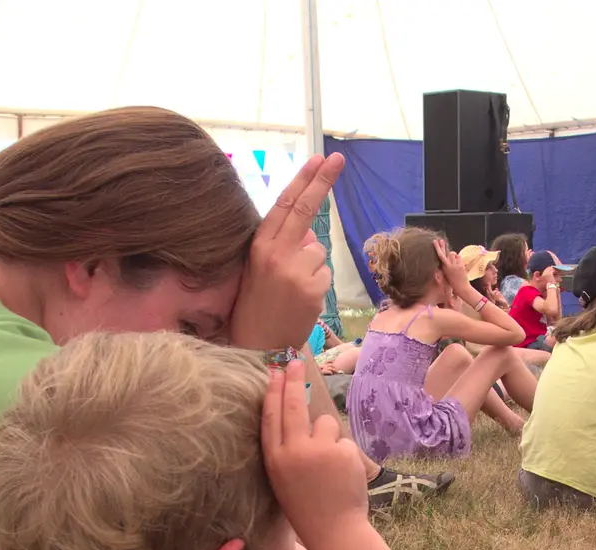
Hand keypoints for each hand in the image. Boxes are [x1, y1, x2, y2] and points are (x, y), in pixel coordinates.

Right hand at [231, 153, 344, 349]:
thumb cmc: (257, 304)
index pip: (285, 204)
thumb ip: (284, 245)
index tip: (318, 159)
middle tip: (338, 158)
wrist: (257, 345)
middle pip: (306, 210)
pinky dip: (318, 285)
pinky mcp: (312, 289)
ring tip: (292, 289)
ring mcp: (295, 271)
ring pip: (319, 251)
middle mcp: (276, 253)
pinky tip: (301, 300)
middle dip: (323, 182)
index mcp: (259, 245)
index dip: (303, 180)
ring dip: (312, 266)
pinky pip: (325, 275)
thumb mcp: (261, 268)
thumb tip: (309, 232)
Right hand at [261, 360, 366, 545]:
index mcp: (275, 460)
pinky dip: (346, 454)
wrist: (334, 531)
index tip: (273, 373)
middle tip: (295, 360)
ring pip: (326, 424)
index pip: (271, 417)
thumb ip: (289, 449)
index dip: (272, 393)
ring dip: (330, 437)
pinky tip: (343, 476)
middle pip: (293, 406)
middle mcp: (293, 451)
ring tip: (330, 467)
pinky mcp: (342, 451)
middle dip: (293, 380)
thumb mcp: (285, 479)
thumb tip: (302, 416)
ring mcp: (319, 450)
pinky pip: (344, 440)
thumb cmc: (309, 507)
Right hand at [434, 239, 468, 287]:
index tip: (435, 241)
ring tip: (454, 261)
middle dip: (441, 246)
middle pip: (444, 253)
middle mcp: (448, 266)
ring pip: (452, 253)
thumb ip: (445, 266)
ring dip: (453, 255)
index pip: (439, 256)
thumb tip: (446, 258)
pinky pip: (459, 257)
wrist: (461, 288)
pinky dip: (458, 259)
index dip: (437, 248)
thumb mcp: (447, 275)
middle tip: (440, 240)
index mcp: (443, 268)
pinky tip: (459, 264)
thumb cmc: (454, 282)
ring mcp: (454, 265)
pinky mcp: (460, 266)